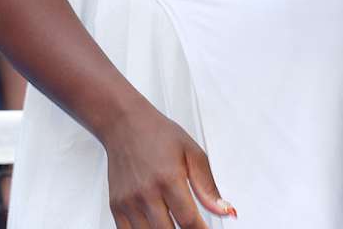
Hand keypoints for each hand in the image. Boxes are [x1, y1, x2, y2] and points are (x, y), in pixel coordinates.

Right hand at [98, 109, 234, 227]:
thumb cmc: (158, 135)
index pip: (188, 220)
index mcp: (168, 178)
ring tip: (175, 225)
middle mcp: (146, 192)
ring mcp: (129, 201)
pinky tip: (156, 226)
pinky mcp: (116, 206)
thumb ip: (208, 187)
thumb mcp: (193, 153)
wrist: (124, 124)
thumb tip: (225, 211)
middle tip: (193, 228)